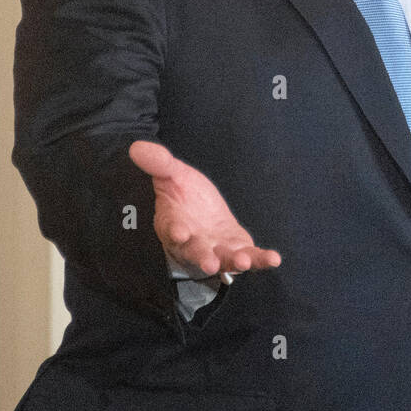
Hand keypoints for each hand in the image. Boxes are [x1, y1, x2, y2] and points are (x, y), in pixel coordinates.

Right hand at [129, 140, 281, 279]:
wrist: (201, 208)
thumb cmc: (183, 195)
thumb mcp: (172, 174)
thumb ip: (159, 163)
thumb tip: (137, 147)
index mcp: (174, 224)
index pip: (172, 229)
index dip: (175, 231)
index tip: (179, 232)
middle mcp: (194, 243)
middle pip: (197, 252)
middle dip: (202, 257)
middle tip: (209, 263)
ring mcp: (217, 249)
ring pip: (224, 260)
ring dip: (233, 262)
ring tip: (242, 261)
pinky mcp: (237, 249)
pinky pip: (250, 257)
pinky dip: (261, 260)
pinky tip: (273, 259)